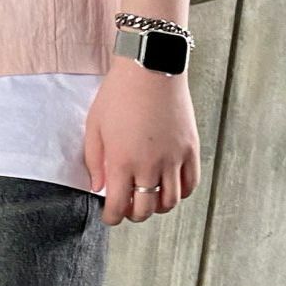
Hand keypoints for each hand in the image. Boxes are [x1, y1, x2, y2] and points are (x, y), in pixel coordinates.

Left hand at [83, 58, 200, 225]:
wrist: (151, 68)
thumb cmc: (119, 93)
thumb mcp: (95, 125)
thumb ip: (94, 160)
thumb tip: (98, 187)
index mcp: (122, 160)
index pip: (118, 206)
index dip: (112, 218)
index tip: (110, 217)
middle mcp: (150, 165)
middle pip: (145, 210)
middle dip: (134, 215)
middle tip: (128, 209)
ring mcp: (173, 158)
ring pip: (170, 202)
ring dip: (157, 207)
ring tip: (147, 198)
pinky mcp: (191, 148)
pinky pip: (190, 184)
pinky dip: (180, 193)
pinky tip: (169, 187)